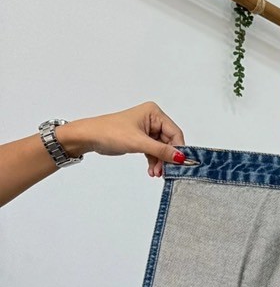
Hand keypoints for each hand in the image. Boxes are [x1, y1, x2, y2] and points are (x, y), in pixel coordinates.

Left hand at [56, 102, 186, 176]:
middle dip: (167, 158)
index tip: (180, 164)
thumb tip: (181, 157)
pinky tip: (152, 171)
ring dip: (160, 162)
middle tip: (164, 172)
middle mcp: (153, 119)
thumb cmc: (110, 132)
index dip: (178, 149)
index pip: (174, 133)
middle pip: (169, 142)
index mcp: (154, 113)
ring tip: (155, 173)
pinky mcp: (142, 139)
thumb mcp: (139, 142)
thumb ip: (161, 151)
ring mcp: (148, 129)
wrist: (90, 137)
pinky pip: (154, 152)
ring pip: (162, 149)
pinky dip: (154, 162)